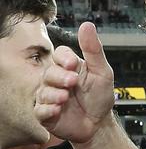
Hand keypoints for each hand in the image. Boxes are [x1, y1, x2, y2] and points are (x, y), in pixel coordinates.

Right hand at [35, 22, 114, 142]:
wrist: (99, 124)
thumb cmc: (100, 96)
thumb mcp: (103, 72)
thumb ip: (94, 50)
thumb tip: (87, 25)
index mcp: (70, 67)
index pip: (59, 54)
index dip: (63, 58)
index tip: (72, 64)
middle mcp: (57, 80)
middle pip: (49, 72)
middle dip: (59, 76)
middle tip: (72, 82)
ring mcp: (50, 96)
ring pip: (42, 91)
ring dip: (54, 94)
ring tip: (66, 97)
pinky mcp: (46, 114)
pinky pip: (39, 110)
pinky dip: (47, 109)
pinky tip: (57, 109)